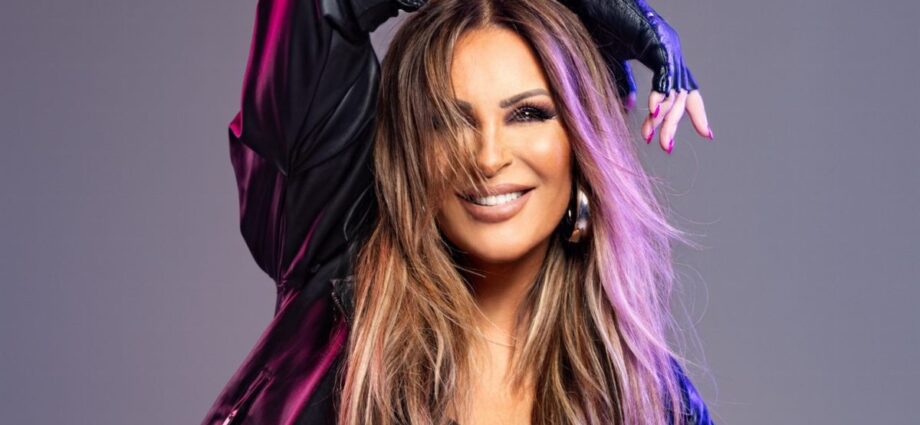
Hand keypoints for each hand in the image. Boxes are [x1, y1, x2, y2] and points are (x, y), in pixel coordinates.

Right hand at [558, 0, 712, 152]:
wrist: (589, 3)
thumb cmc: (599, 27)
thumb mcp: (613, 64)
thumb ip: (624, 84)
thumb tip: (632, 108)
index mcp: (664, 56)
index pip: (685, 88)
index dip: (695, 112)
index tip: (705, 134)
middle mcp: (671, 51)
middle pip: (684, 93)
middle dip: (676, 124)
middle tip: (667, 147)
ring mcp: (667, 45)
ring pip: (676, 88)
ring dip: (667, 117)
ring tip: (658, 138)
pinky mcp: (657, 41)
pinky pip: (664, 73)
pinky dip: (660, 94)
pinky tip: (655, 113)